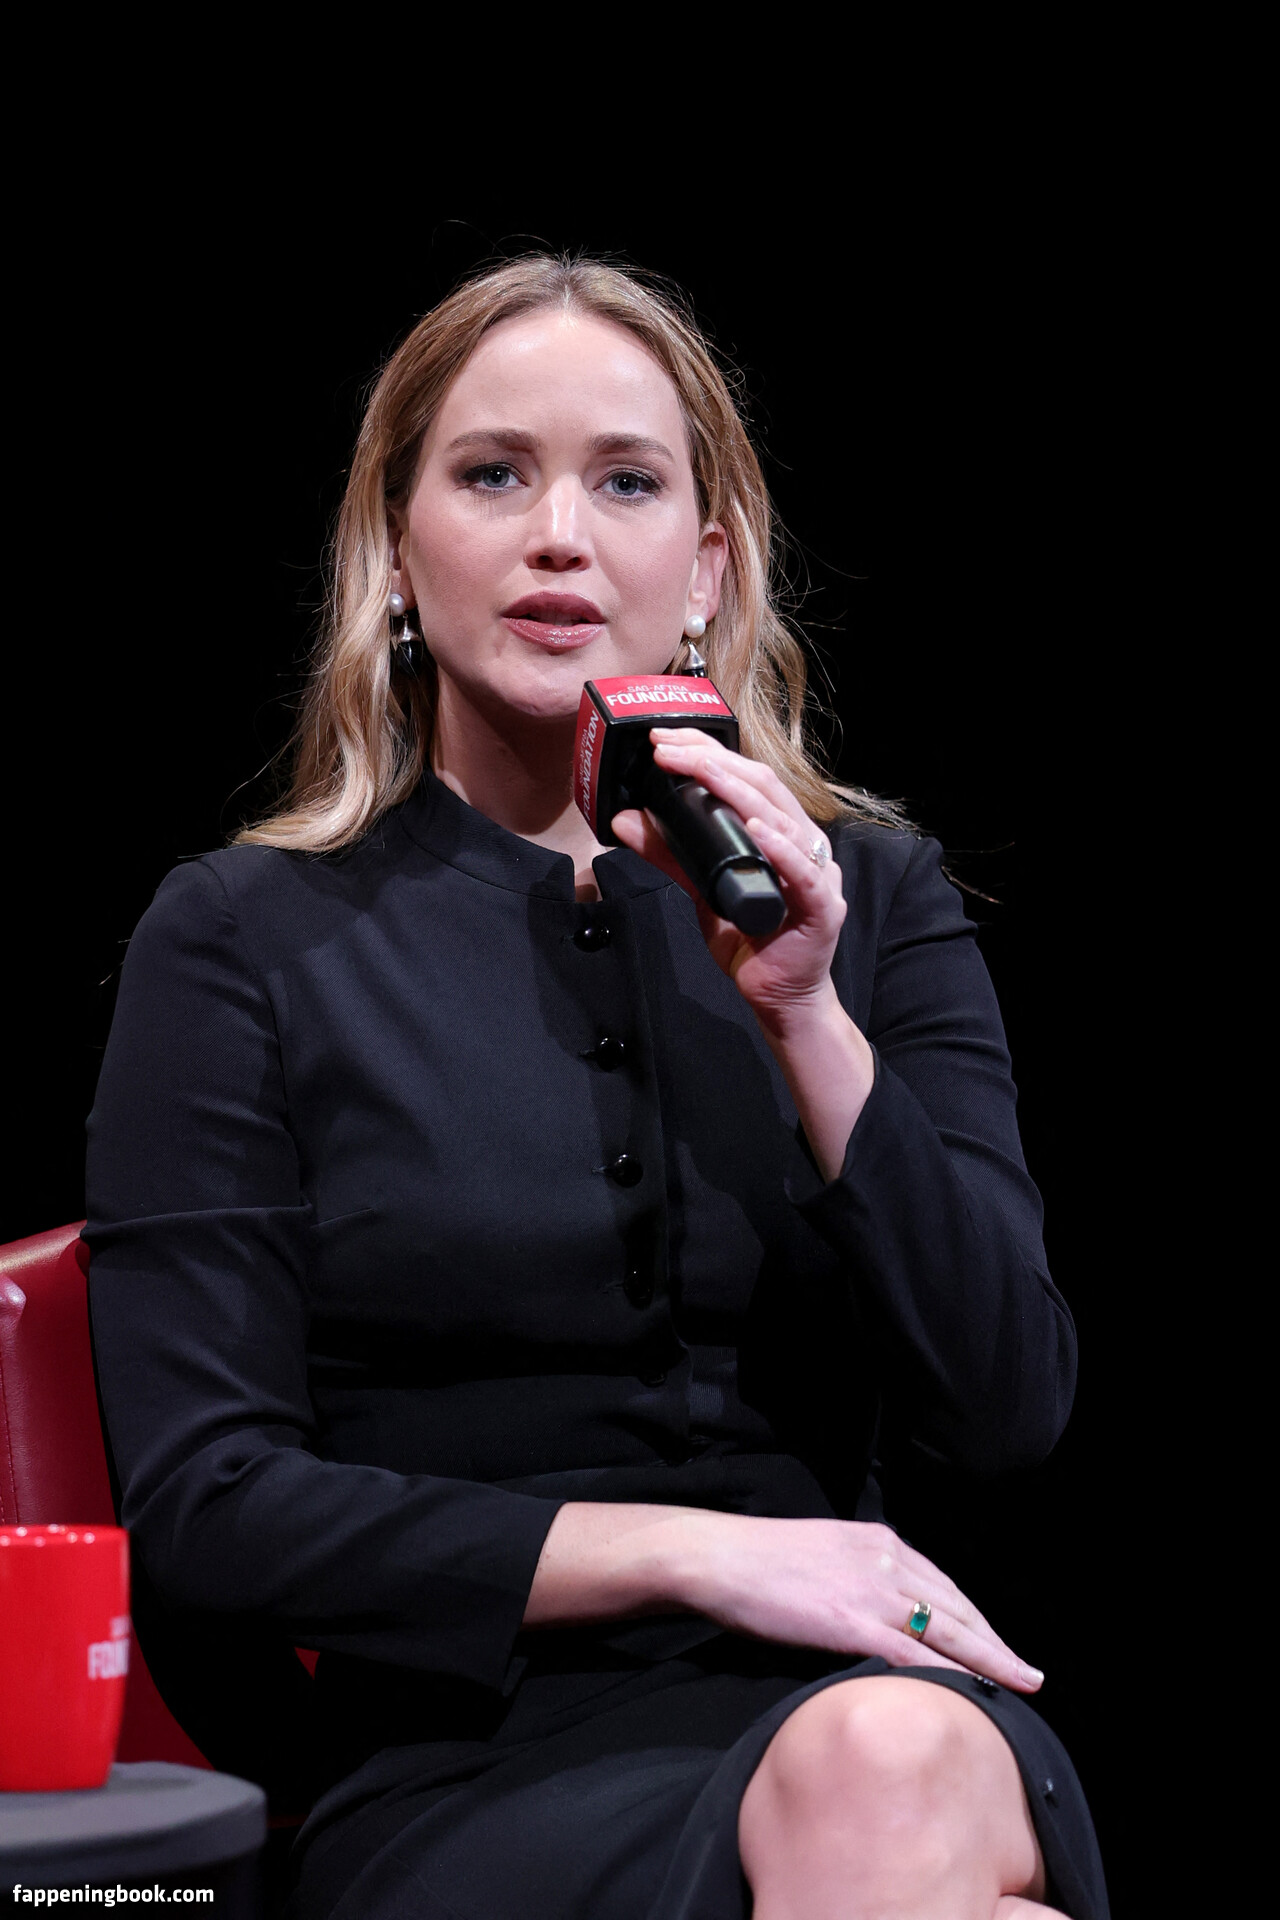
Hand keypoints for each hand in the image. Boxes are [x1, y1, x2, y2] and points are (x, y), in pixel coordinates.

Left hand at [611, 728, 847, 1024]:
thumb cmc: (751, 941)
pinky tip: (757, 828)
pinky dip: (780, 848)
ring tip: (702, 771)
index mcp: (781, 833)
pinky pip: (802, 872)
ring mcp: (818, 874)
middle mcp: (804, 844)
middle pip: (763, 788)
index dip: (708, 754)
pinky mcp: (822, 907)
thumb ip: (669, 856)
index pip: (746, 780)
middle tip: (669, 749)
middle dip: (714, 762)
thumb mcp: (698, 891)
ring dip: (737, 792)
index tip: (665, 742)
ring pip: (782, 819)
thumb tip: (627, 821)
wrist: (780, 998)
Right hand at [678, 1513, 1044, 1692]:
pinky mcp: (850, 1621)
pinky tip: (968, 1695)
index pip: (943, 1585)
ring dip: (989, 1661)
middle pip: (957, 1608)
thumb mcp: (821, 1553)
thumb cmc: (757, 1561)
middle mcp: (885, 1560)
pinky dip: (946, 1675)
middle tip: (1029, 1673)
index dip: (976, 1618)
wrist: (718, 1555)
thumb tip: (871, 1613)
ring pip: (947, 1630)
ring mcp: (871, 1590)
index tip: (999, 1642)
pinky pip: (911, 1654)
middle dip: (996, 1643)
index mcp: (878, 1542)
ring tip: (1018, 1685)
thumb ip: (855, 1576)